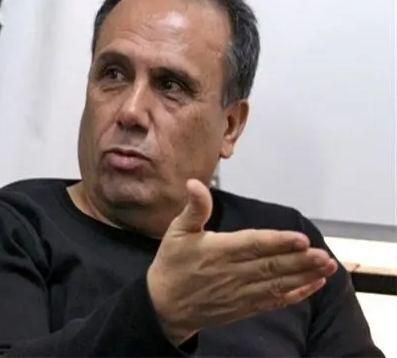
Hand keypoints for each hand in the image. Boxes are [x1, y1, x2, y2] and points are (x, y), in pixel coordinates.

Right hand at [147, 179, 337, 345]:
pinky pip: (273, 301)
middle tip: (324, 255)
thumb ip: (193, 208)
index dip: (277, 243)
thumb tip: (195, 183)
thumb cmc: (172, 265)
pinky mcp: (244, 307)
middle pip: (271, 266)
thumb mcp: (177, 231)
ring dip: (303, 276)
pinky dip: (295, 294)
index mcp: (217, 251)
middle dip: (300, 261)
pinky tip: (312, 286)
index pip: (253, 244)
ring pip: (276, 284)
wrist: (164, 306)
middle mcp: (232, 273)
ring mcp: (240, 292)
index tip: (300, 239)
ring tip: (327, 267)